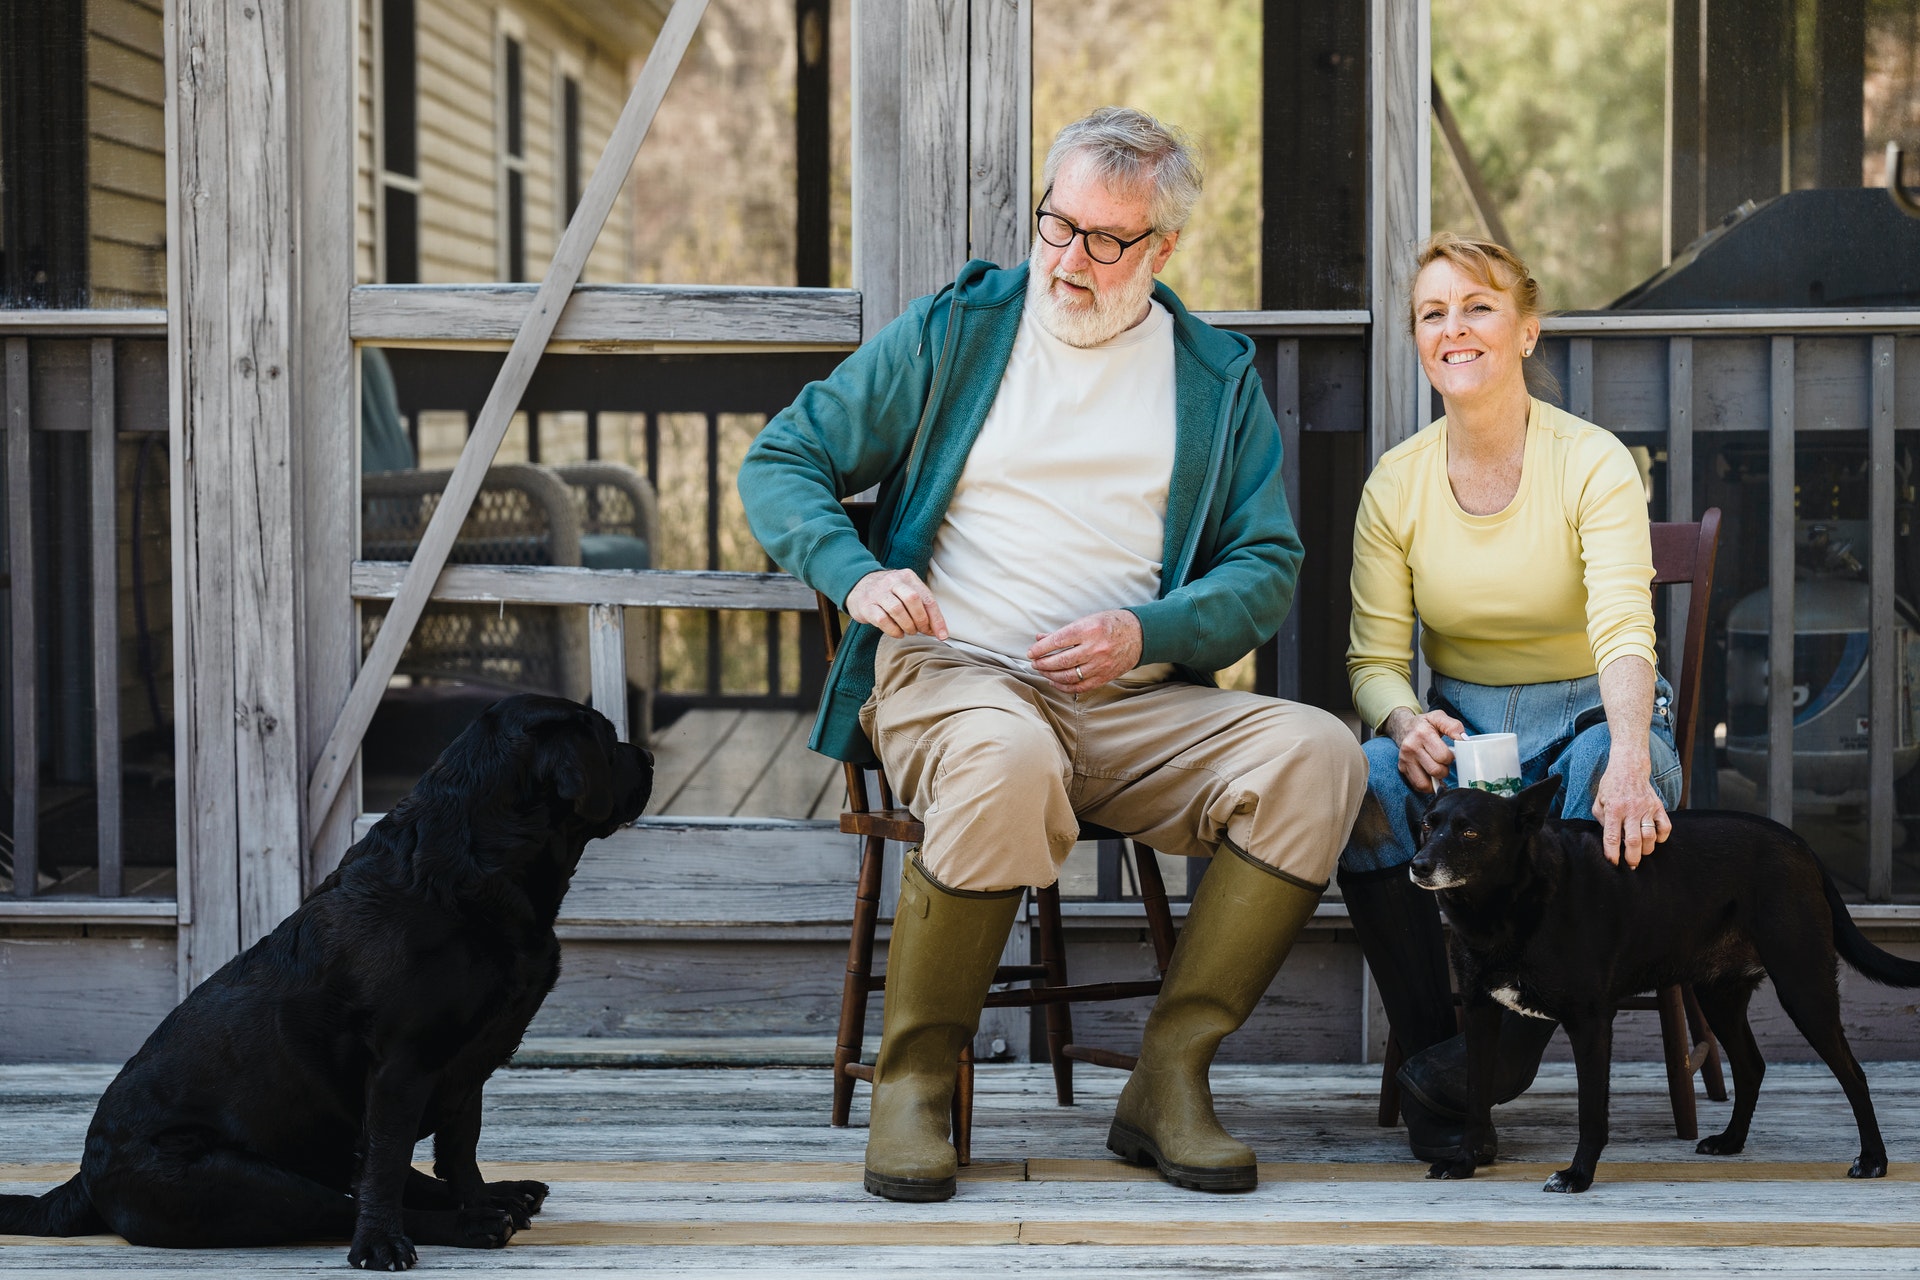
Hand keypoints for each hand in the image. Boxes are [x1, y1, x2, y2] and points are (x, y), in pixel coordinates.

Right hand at [845, 568, 947, 639]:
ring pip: (897, 610)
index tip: (942, 635)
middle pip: (913, 600)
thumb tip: (938, 631)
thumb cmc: (890, 593)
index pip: (927, 598)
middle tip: (921, 630)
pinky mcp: (866, 606)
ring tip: (909, 631)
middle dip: (921, 620)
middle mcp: (892, 581)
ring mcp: (877, 593)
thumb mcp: (907, 592)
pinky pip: (882, 620)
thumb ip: (923, 607)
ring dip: (908, 626)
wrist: (858, 586)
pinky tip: (897, 632)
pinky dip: (894, 630)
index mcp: (907, 577)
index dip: (937, 619)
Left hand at [1027, 610, 1142, 691]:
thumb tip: (1040, 639)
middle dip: (1043, 663)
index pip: (1057, 642)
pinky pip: (1080, 687)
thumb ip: (1063, 632)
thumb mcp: (1087, 620)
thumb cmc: (1111, 624)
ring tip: (1042, 671)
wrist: (1140, 634)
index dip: (1040, 649)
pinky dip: (1064, 686)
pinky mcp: (1105, 676)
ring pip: (1068, 676)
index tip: (1031, 652)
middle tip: (1034, 663)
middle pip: (1061, 661)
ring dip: (1051, 675)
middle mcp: (1095, 648)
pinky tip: (1055, 681)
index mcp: (1089, 630)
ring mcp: (1100, 665)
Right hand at [1383, 707, 1465, 793]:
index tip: (1450, 753)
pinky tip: (1431, 777)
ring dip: (1436, 780)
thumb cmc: (1425, 724)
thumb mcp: (1439, 717)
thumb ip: (1453, 726)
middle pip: (1436, 770)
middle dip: (1445, 769)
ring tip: (1438, 770)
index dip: (1451, 757)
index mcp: (1422, 733)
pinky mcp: (1402, 768)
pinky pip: (1418, 786)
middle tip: (1444, 762)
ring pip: (1425, 783)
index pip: (1443, 756)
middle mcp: (1411, 747)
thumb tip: (1464, 740)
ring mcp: (1405, 759)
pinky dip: (1428, 785)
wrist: (1403, 726)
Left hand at [1591, 753, 1669, 867]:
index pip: (1612, 837)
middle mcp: (1631, 810)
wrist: (1629, 768)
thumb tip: (1610, 839)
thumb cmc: (1611, 787)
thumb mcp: (1598, 802)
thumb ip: (1601, 820)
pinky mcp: (1658, 807)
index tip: (1613, 864)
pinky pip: (1665, 827)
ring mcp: (1646, 808)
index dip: (1612, 854)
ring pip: (1650, 836)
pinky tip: (1655, 840)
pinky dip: (1662, 837)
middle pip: (1634, 841)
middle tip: (1631, 866)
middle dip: (1632, 858)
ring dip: (1646, 849)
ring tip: (1641, 853)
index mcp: (1613, 809)